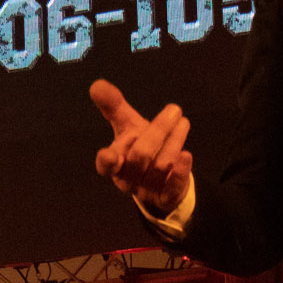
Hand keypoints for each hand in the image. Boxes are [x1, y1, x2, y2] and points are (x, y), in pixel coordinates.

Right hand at [89, 80, 193, 212]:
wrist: (162, 179)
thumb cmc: (140, 147)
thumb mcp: (127, 126)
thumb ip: (113, 107)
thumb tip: (96, 85)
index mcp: (115, 163)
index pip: (106, 165)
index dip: (107, 161)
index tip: (110, 154)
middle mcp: (129, 179)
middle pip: (140, 157)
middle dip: (157, 131)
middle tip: (174, 110)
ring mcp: (148, 190)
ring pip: (159, 167)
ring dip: (173, 142)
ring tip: (183, 122)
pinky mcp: (167, 197)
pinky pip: (172, 187)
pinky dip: (180, 171)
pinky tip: (186, 155)